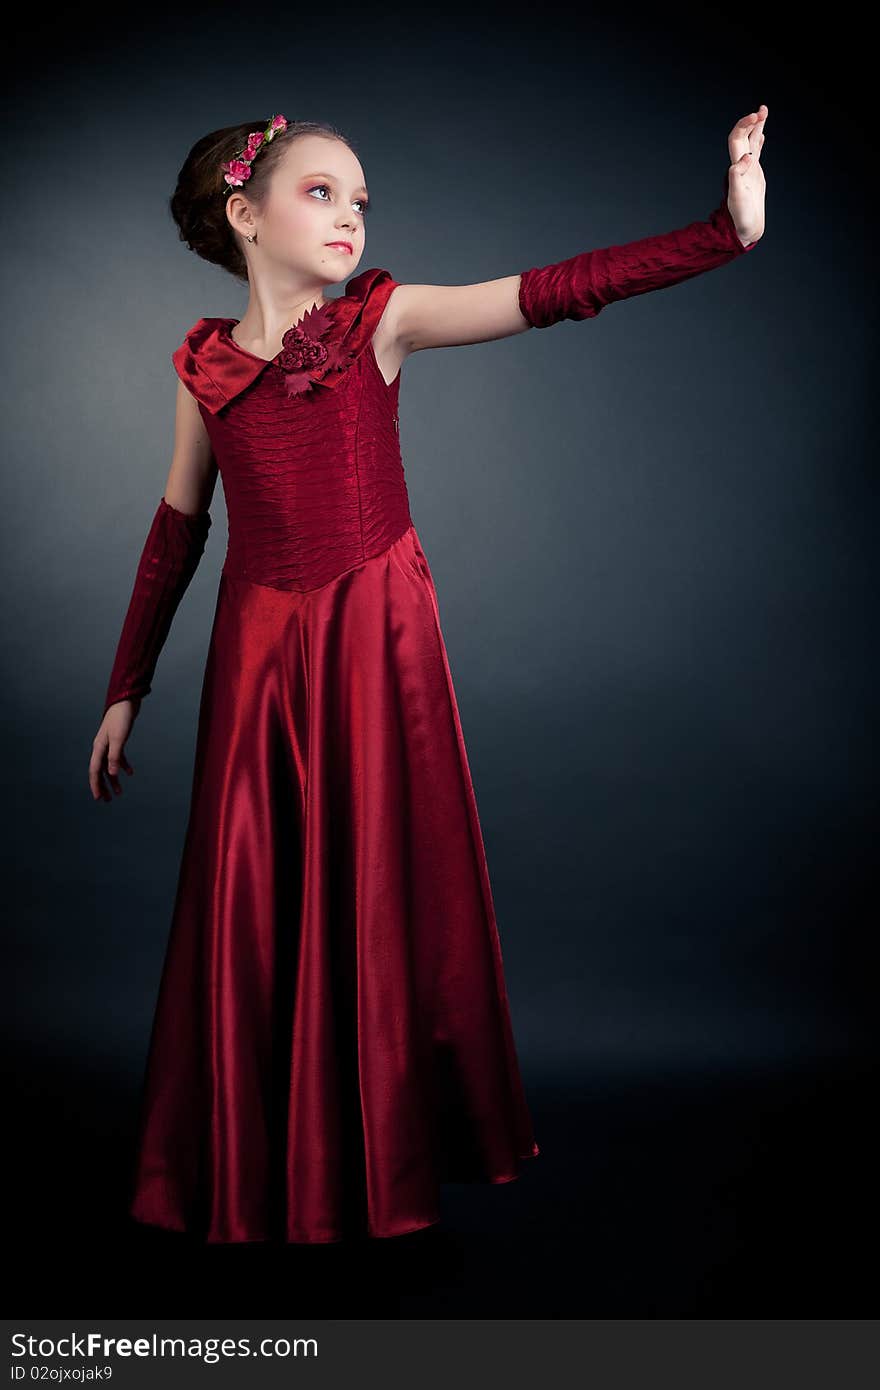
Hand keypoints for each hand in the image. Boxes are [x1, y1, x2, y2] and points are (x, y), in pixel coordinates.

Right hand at [89, 698, 139, 802]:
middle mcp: (101, 747)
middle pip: (100, 771)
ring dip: (113, 779)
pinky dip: (123, 766)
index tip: (98, 798)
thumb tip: (112, 774)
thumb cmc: (121, 718)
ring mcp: (108, 744)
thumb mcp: (118, 739)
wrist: (126, 702)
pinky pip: (118, 757)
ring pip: (109, 766)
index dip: (96, 785)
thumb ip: (114, 756)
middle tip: (107, 800)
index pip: (95, 771)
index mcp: (98, 748)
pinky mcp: (117, 740)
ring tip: (119, 792)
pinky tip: (130, 773)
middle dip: (103, 786)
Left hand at [726, 104, 767, 246]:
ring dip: (756, 127)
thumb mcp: (738, 197)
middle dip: (750, 122)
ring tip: (763, 111)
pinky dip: (759, 141)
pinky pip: (757, 153)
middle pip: (742, 137)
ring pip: (751, 142)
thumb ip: (737, 177)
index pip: (736, 140)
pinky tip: (762, 134)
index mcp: (736, 168)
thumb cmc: (740, 216)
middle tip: (762, 110)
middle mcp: (741, 165)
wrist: (745, 228)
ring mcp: (748, 169)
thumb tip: (747, 157)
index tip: (755, 117)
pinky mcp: (755, 175)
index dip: (743, 126)